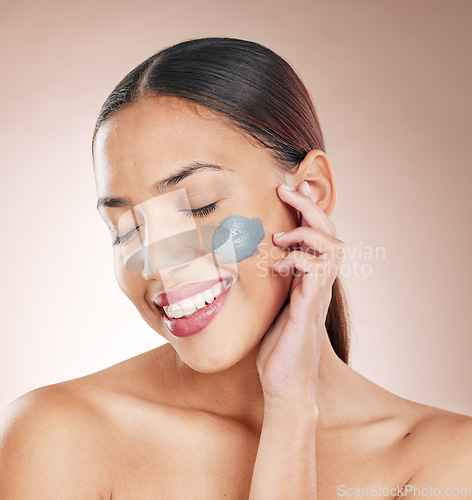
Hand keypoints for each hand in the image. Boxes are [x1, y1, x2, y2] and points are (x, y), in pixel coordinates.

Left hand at [256, 181, 344, 405]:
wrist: (285, 383)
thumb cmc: (276, 345)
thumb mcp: (270, 304)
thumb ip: (269, 281)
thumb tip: (247, 259)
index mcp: (309, 278)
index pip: (317, 234)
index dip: (307, 208)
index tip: (290, 186)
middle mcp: (319, 282)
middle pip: (330, 232)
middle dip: (308, 206)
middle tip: (284, 189)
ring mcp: (318, 294)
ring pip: (333, 246)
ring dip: (306, 233)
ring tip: (280, 238)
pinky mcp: (311, 308)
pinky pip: (316, 271)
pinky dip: (297, 260)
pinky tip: (277, 268)